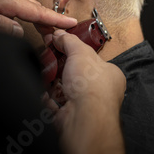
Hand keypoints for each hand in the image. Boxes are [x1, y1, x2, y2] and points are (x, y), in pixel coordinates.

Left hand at [0, 0, 76, 35]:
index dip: (53, 18)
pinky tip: (17, 12)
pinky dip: (19, 5)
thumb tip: (20, 29)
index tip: (70, 22)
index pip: (32, 11)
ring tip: (43, 24)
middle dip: (47, 16)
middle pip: (30, 4)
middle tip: (60, 30)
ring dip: (32, 11)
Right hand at [43, 30, 126, 153]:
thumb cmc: (93, 88)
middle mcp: (100, 93)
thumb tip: (60, 35)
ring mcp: (84, 107)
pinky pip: (55, 106)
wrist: (82, 118)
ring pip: (65, 91)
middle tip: (51, 57)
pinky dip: (47, 98)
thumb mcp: (81, 52)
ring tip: (45, 72)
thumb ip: (69, 41)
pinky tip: (43, 91)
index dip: (76, 51)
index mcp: (110, 76)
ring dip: (53, 82)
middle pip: (77, 75)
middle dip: (62, 67)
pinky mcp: (69, 118)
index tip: (62, 45)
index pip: (93, 59)